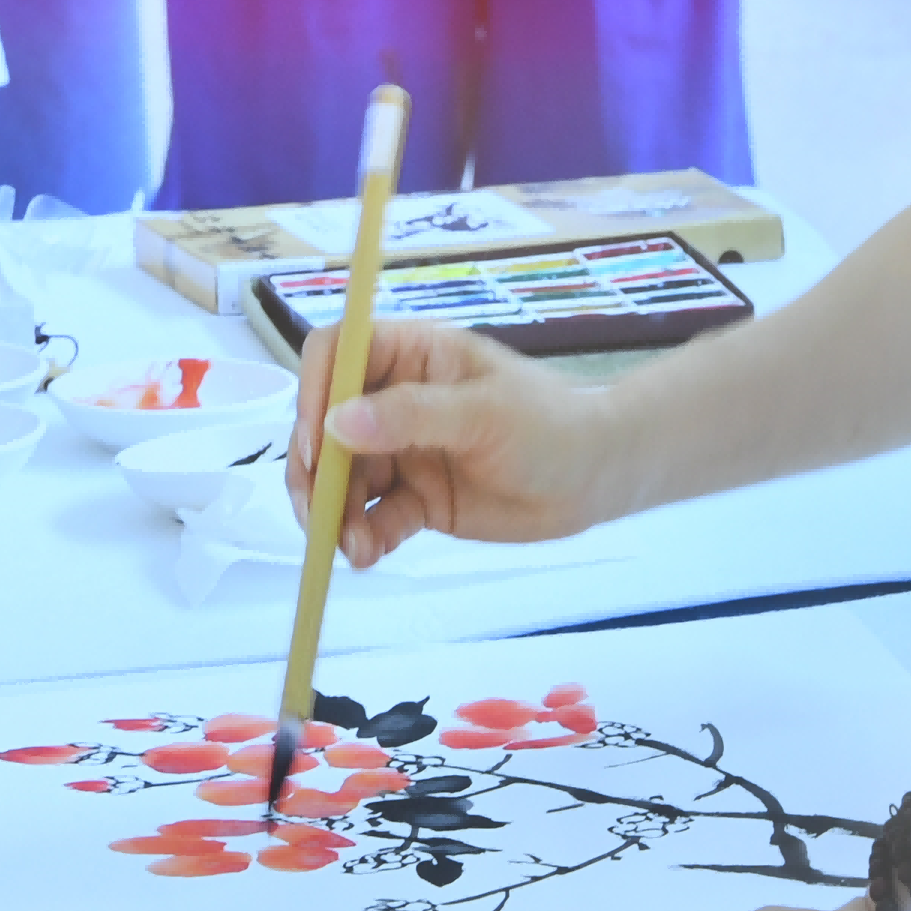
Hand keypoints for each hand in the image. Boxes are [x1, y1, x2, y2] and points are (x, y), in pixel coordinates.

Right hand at [288, 320, 630, 567]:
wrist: (597, 478)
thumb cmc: (551, 424)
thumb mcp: (484, 413)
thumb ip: (410, 416)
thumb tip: (336, 424)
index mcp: (411, 355)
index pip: (336, 354)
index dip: (314, 393)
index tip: (313, 444)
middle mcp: (396, 399)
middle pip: (326, 426)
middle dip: (315, 472)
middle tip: (316, 513)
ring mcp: (403, 451)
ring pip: (343, 479)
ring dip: (336, 513)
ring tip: (350, 546)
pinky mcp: (417, 499)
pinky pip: (373, 517)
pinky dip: (363, 537)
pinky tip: (367, 556)